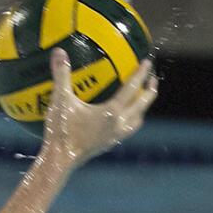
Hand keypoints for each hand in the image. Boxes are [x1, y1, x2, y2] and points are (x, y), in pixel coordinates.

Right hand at [41, 48, 157, 168]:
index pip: (132, 88)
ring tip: (141, 100)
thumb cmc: (61, 131)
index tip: (148, 62)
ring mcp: (115, 136)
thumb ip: (61, 75)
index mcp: (111, 111)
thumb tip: (59, 52)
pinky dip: (131, 121)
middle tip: (152, 79)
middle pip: (142, 105)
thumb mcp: (60, 100)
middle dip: (150, 90)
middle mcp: (118, 124)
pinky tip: (122, 119)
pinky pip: (127, 130)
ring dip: (142, 108)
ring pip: (137, 120)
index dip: (140, 74)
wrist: (59, 160)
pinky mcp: (108, 144)